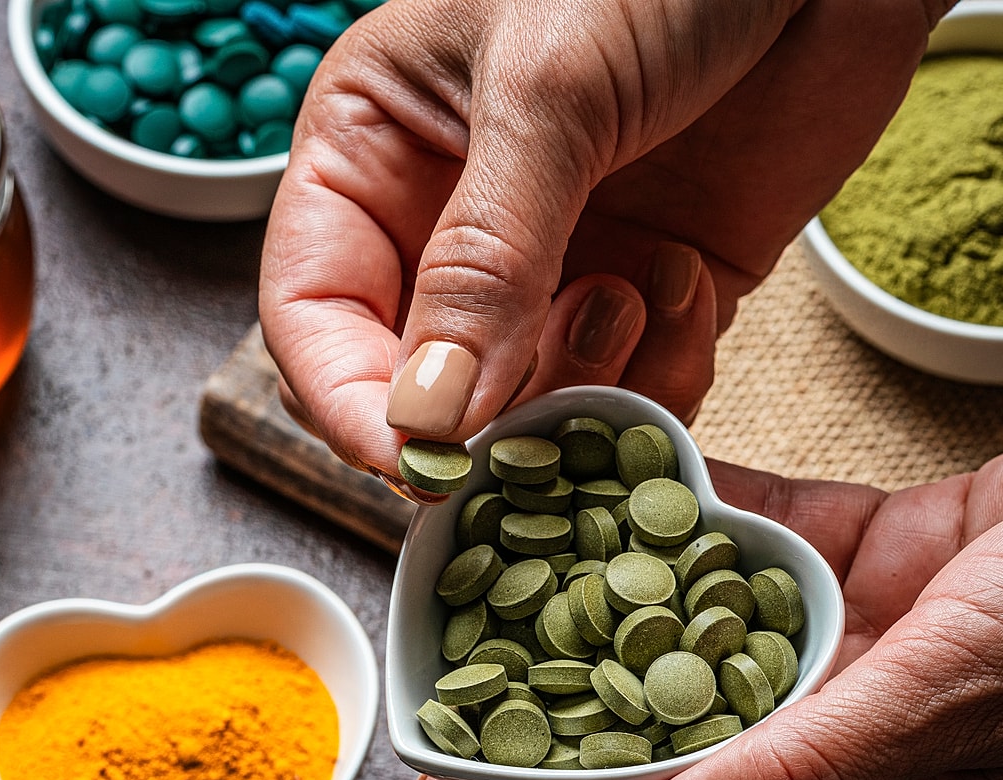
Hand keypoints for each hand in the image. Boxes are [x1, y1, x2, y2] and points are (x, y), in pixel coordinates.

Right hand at [258, 0, 939, 484]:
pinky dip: (662, 374)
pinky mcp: (655, 288)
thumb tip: (422, 422)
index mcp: (374, 148)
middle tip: (531, 424)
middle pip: (411, 384)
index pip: (313, 311)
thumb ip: (481, 265)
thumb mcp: (546, 94)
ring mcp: (554, 262)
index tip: (410, 462)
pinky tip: (689, 282)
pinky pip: (632, 389)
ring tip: (628, 295)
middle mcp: (449, 220)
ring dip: (578, 388)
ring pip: (524, 405)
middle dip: (472, 418)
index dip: (347, 400)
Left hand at [417, 382, 1002, 779]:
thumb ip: (802, 777)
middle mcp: (858, 763)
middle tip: (457, 675)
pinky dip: (694, 520)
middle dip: (557, 741)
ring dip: (610, 620)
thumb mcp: (962, 698)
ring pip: (704, 659)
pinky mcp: (894, 571)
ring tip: (506, 570)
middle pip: (669, 779)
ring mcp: (872, 664)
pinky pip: (764, 553)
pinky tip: (617, 473)